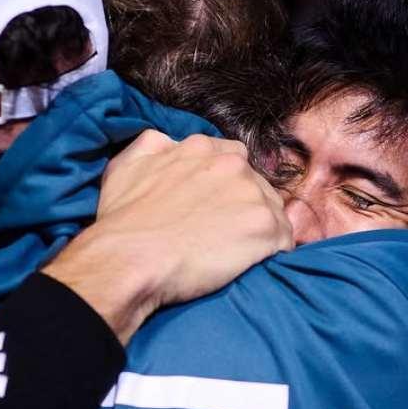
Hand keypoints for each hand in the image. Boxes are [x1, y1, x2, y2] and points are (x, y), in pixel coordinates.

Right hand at [45, 130, 292, 341]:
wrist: (129, 259)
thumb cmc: (122, 220)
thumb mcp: (126, 164)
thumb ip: (153, 144)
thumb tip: (168, 144)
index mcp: (201, 148)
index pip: (231, 159)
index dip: (225, 186)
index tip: (213, 208)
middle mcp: (232, 164)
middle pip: (256, 184)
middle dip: (244, 205)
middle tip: (223, 233)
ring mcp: (252, 195)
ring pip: (273, 210)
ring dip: (260, 229)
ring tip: (237, 252)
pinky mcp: (264, 228)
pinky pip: (285, 240)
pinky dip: (273, 252)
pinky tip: (252, 264)